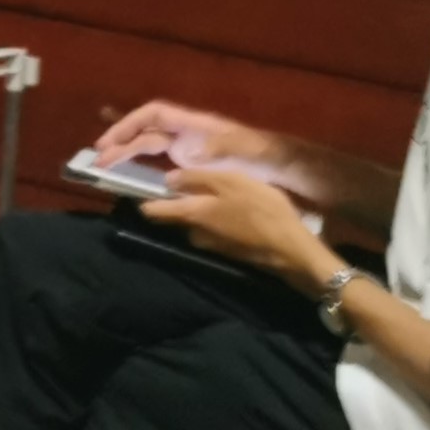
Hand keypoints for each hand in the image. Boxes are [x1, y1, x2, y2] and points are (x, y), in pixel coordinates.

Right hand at [94, 101, 283, 179]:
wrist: (277, 165)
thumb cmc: (261, 154)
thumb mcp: (244, 150)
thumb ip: (220, 148)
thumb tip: (190, 152)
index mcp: (194, 123)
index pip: (155, 114)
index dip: (130, 122)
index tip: (111, 138)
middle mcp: (184, 131)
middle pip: (145, 129)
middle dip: (120, 138)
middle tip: (97, 156)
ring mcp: (185, 147)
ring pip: (147, 144)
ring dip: (125, 152)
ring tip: (101, 165)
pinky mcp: (188, 163)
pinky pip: (157, 159)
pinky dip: (138, 162)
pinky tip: (122, 168)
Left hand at [140, 169, 338, 286]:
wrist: (290, 249)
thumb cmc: (261, 209)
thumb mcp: (231, 182)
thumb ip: (198, 179)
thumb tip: (168, 178)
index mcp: (192, 214)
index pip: (154, 211)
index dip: (144, 197)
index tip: (140, 185)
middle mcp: (194, 234)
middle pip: (174, 216)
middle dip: (174, 201)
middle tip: (185, 181)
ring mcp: (211, 245)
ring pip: (195, 223)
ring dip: (200, 209)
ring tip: (214, 191)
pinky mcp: (227, 251)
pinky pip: (212, 230)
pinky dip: (216, 219)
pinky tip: (232, 208)